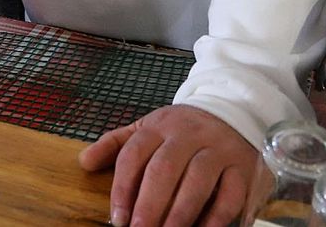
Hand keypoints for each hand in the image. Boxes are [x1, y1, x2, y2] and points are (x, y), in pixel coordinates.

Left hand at [78, 105, 257, 226]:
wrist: (233, 109)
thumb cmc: (183, 129)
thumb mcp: (148, 128)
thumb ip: (116, 144)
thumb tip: (84, 162)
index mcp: (160, 127)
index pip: (135, 155)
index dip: (123, 188)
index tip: (117, 219)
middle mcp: (188, 136)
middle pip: (165, 168)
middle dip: (150, 204)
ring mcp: (218, 150)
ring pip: (198, 179)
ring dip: (180, 212)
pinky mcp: (242, 166)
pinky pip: (231, 192)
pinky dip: (218, 215)